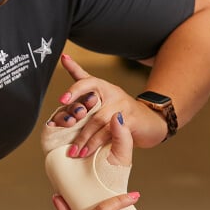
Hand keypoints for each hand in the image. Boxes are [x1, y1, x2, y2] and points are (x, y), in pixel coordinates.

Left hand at [50, 54, 168, 154]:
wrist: (148, 121)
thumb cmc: (118, 107)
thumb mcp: (99, 92)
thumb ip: (80, 77)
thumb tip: (63, 57)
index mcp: (102, 85)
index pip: (86, 81)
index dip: (74, 90)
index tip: (61, 100)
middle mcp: (112, 92)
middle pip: (90, 104)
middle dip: (74, 121)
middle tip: (61, 133)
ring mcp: (123, 106)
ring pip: (98, 120)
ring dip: (84, 137)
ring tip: (73, 151)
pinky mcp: (131, 120)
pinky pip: (111, 131)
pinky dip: (98, 143)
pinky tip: (88, 152)